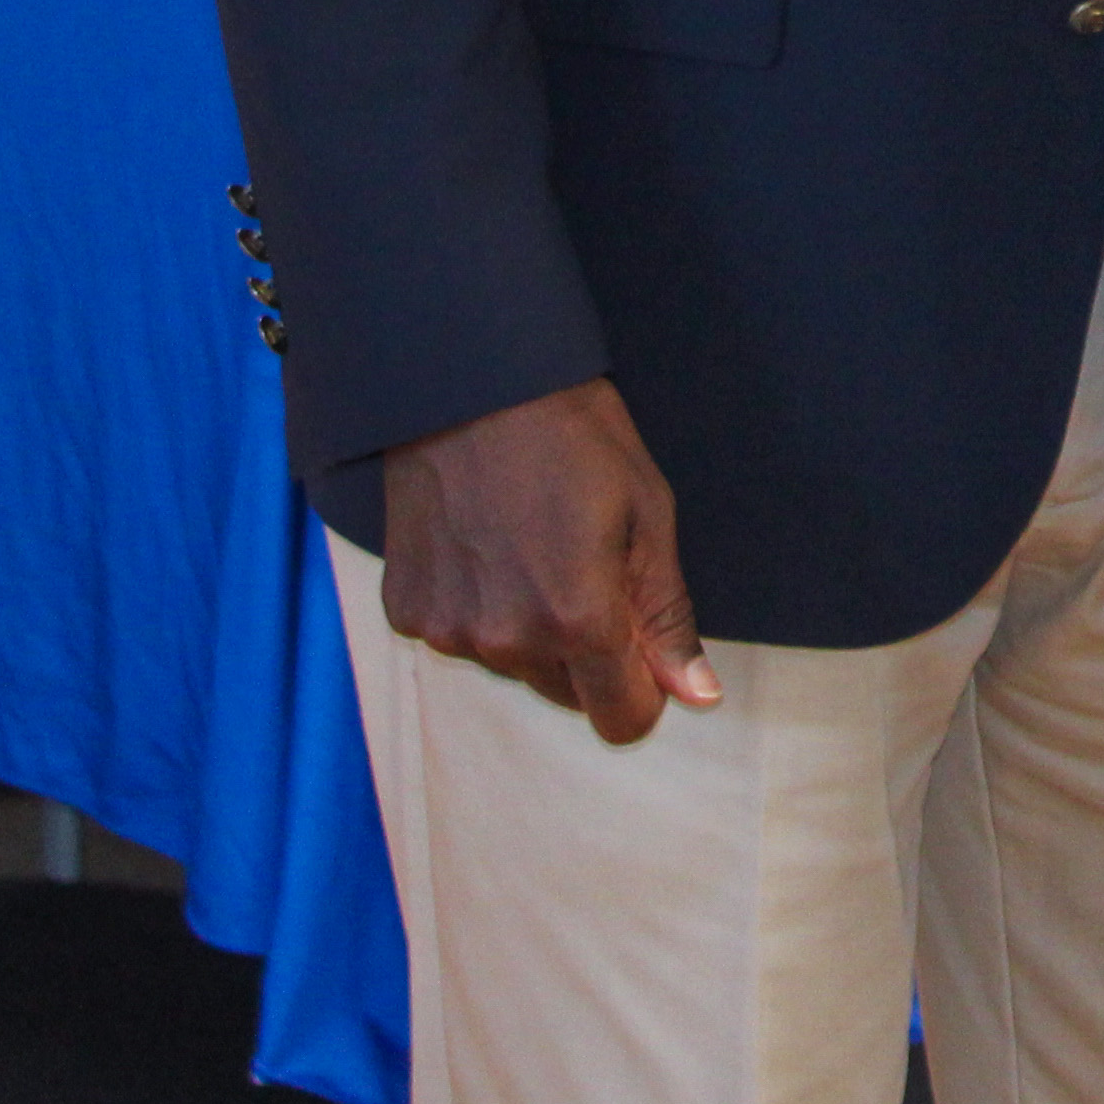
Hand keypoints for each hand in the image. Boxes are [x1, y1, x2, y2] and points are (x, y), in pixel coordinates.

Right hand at [379, 379, 717, 740]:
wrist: (472, 383)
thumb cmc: (574, 436)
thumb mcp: (648, 515)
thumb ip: (667, 616)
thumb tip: (698, 695)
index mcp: (578, 621)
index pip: (621, 720)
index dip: (644, 689)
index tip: (643, 642)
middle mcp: (507, 642)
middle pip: (568, 693)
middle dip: (589, 650)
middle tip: (587, 565)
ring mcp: (447, 630)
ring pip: (514, 666)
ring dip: (532, 628)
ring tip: (532, 544)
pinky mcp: (406, 611)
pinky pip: (460, 635)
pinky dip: (479, 607)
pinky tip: (485, 545)